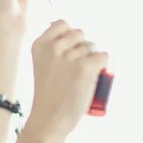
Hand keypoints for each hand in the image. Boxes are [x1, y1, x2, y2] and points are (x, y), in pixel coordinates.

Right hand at [27, 20, 108, 139]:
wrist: (48, 119)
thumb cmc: (47, 94)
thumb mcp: (41, 65)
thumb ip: (52, 48)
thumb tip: (73, 33)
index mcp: (39, 45)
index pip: (62, 24)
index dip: (69, 35)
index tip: (68, 50)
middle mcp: (53, 47)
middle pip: (79, 34)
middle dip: (82, 47)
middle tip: (76, 67)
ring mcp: (69, 57)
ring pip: (92, 47)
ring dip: (91, 59)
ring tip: (79, 77)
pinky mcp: (85, 68)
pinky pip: (103, 57)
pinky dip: (102, 66)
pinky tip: (92, 77)